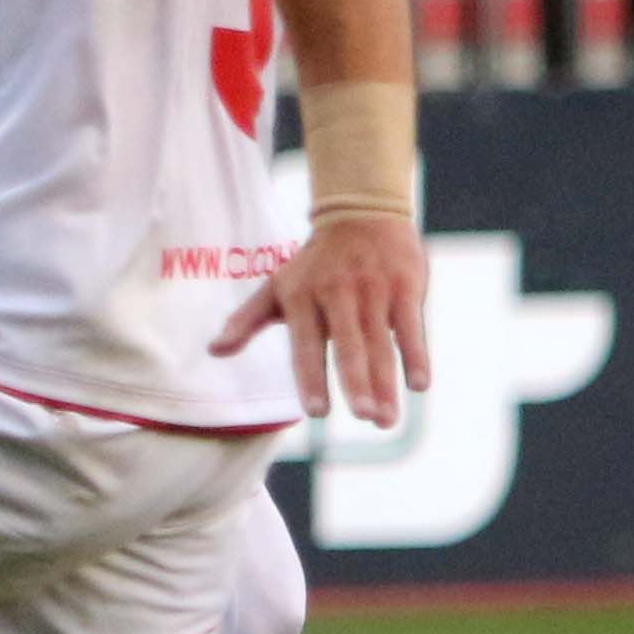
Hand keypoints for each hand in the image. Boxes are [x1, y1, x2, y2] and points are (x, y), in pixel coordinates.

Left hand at [214, 210, 429, 426]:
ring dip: (386, 382)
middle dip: (356, 383)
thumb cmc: (313, 264)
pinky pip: (411, 326)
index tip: (316, 413)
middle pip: (348, 346)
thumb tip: (214, 351)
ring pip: (381, 343)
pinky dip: (416, 355)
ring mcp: (373, 290)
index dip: (311, 378)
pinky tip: (420, 385)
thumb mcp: (275, 287)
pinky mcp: (405, 286)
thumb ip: (245, 321)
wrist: (360, 213)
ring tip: (386, 419)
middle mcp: (337, 294)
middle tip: (363, 417)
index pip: (305, 346)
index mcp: (301, 298)